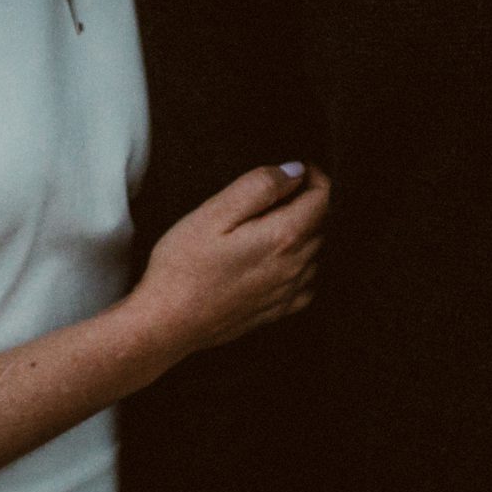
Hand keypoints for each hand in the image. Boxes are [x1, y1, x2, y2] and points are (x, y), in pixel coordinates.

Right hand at [131, 162, 328, 358]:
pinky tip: (279, 258)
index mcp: (283, 237)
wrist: (167, 323)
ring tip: (276, 220)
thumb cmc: (184, 265)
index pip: (323, 198)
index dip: (316, 177)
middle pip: (323, 224)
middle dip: (310, 201)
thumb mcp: (214, 212)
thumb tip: (295, 171)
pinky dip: (303, 264)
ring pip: (317, 252)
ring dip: (307, 231)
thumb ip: (259, 186)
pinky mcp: (277, 311)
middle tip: (281, 190)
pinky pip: (308, 282)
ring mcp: (288, 292)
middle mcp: (294, 266)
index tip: (299, 168)